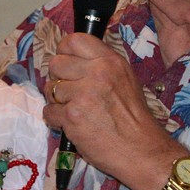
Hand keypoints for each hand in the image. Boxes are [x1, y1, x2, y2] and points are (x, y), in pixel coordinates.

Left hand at [43, 33, 181, 189]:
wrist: (140, 149)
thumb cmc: (133, 118)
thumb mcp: (125, 79)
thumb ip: (101, 66)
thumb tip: (72, 58)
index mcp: (110, 61)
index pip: (74, 40)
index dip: (64, 51)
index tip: (66, 64)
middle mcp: (97, 73)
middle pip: (56, 63)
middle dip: (58, 78)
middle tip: (69, 92)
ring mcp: (83, 94)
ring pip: (50, 88)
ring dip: (57, 101)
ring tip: (75, 111)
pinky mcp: (72, 116)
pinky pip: (48, 111)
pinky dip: (55, 119)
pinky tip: (71, 124)